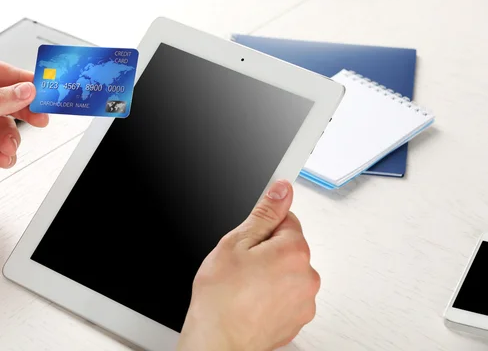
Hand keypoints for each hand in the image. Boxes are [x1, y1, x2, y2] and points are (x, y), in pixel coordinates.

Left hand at [0, 61, 48, 207]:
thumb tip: (24, 90)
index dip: (21, 80)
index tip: (42, 87)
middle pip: (9, 100)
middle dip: (25, 110)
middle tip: (41, 116)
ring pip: (9, 127)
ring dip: (12, 138)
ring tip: (8, 146)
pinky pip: (4, 148)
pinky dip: (7, 154)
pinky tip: (1, 157)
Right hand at [177, 180, 319, 350]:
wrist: (218, 340)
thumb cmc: (221, 298)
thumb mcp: (236, 243)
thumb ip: (264, 213)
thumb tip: (282, 190)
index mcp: (294, 251)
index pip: (287, 220)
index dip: (262, 229)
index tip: (249, 242)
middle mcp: (307, 276)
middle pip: (289, 248)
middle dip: (268, 252)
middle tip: (243, 266)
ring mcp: (305, 301)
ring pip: (288, 272)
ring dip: (272, 275)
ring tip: (245, 287)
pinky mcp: (299, 319)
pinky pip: (289, 296)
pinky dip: (274, 296)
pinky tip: (252, 301)